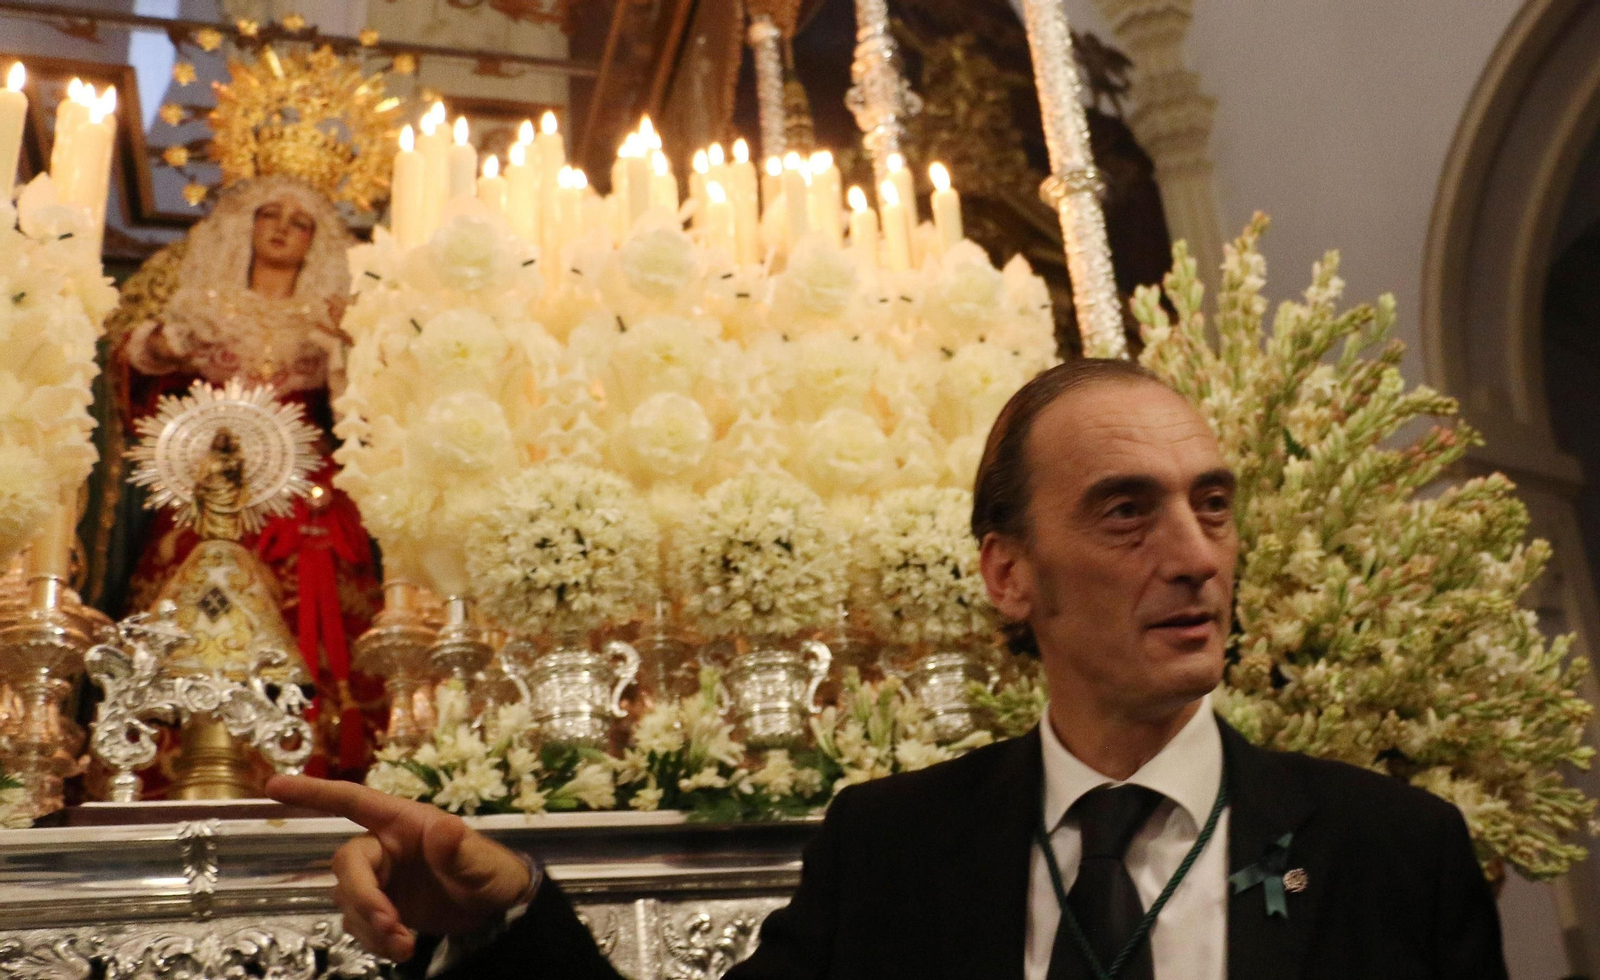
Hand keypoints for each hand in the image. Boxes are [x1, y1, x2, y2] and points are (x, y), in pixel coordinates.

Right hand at [267, 774, 532, 961]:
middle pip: (346, 864)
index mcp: (402, 822)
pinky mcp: (380, 908)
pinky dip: (373, 940)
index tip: (272, 785)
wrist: (496, 909)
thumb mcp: (480, 861)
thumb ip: (459, 848)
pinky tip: (402, 948)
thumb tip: (443, 828)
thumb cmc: (490, 870)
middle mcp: (383, 847)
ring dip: (370, 927)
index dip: (314, 792)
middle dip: (363, 898)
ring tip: (406, 946)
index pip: (352, 800)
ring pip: (349, 901)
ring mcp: (379, 879)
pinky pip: (358, 924)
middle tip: (392, 926)